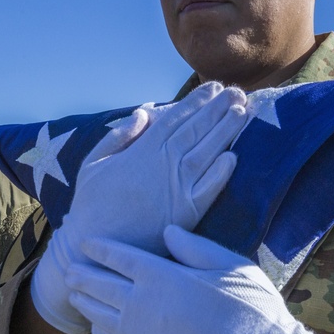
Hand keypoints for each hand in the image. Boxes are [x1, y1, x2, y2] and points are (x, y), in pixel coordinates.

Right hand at [31, 82, 247, 333]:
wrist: (96, 245)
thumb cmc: (91, 204)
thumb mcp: (94, 162)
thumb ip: (120, 136)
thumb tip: (144, 111)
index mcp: (143, 151)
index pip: (176, 118)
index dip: (197, 101)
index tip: (214, 88)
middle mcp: (164, 165)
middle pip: (197, 130)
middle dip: (219, 109)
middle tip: (238, 92)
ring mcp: (178, 190)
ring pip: (208, 153)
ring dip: (226, 132)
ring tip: (243, 112)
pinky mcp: (187, 215)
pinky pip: (209, 190)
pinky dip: (221, 173)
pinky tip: (234, 157)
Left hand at [67, 225, 333, 333]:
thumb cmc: (253, 311)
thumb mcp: (231, 266)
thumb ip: (195, 248)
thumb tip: (167, 231)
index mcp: (163, 274)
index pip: (119, 257)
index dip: (99, 248)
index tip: (85, 242)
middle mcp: (142, 303)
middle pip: (100, 285)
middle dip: (82, 274)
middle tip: (69, 268)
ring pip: (99, 314)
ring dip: (84, 302)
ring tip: (74, 295)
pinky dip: (100, 330)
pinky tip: (98, 326)